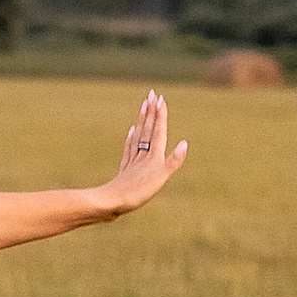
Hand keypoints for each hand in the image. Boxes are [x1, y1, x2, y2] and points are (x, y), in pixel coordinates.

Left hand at [101, 90, 185, 214]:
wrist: (111, 202)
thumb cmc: (137, 193)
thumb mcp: (160, 178)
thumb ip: (173, 161)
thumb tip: (185, 143)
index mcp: (153, 156)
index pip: (158, 131)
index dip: (160, 116)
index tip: (160, 99)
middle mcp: (143, 155)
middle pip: (148, 129)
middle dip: (151, 111)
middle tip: (152, 94)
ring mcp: (133, 161)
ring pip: (139, 136)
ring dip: (142, 120)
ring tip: (143, 106)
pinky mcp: (126, 169)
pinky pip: (130, 148)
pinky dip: (132, 137)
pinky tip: (132, 131)